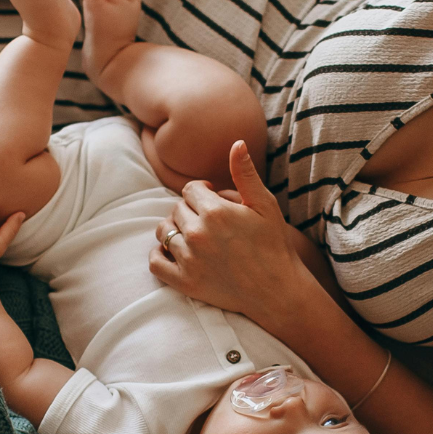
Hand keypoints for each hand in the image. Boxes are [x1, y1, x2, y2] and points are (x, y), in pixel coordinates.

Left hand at [149, 140, 308, 325]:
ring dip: (173, 229)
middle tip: (206, 220)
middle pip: (176, 210)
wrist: (277, 290)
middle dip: (188, 210)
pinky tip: (173, 252)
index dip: (201, 192)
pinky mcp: (184, 282)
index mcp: (215, 212)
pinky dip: (159, 255)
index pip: (190, 190)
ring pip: (163, 232)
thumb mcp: (265, 205)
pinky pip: (155, 262)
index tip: (212, 198)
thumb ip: (245, 174)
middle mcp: (197, 234)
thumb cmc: (274, 245)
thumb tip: (236, 142)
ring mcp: (189, 259)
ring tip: (191, 234)